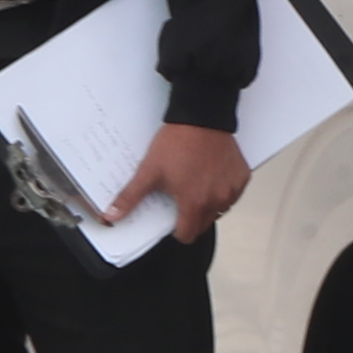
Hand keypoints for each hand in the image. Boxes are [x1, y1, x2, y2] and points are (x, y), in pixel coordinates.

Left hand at [106, 120, 252, 241]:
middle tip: (183, 196)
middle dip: (192, 216)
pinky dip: (223, 189)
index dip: (178, 230)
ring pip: (220, 209)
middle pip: (204, 224)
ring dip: (209, 204)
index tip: (173, 218)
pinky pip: (233, 193)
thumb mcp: (149, 171)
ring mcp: (232, 189)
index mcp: (194, 204)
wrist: (202, 118)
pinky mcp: (242, 177)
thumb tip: (110, 218)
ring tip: (197, 184)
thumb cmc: (176, 144)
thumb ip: (130, 198)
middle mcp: (217, 201)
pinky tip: (212, 175)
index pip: (188, 235)